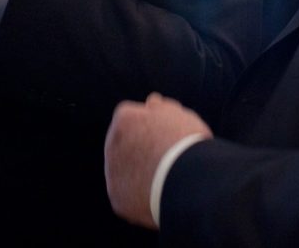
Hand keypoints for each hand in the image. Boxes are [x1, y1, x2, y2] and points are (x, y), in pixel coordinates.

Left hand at [104, 93, 210, 229]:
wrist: (185, 178)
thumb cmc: (186, 143)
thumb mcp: (179, 116)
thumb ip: (163, 107)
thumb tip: (152, 100)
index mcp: (125, 118)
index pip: (132, 120)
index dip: (152, 130)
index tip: (168, 139)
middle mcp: (111, 143)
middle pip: (125, 147)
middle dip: (141, 152)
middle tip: (167, 161)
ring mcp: (112, 172)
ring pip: (125, 172)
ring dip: (140, 175)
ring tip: (165, 180)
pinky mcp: (117, 199)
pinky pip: (129, 197)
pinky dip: (141, 198)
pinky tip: (158, 196)